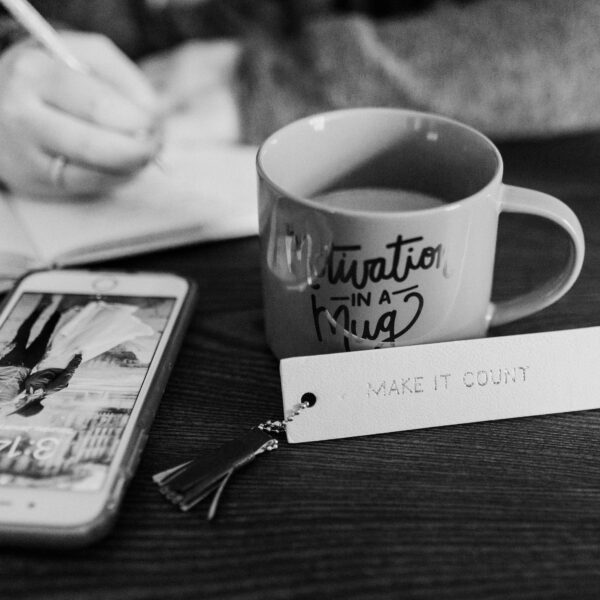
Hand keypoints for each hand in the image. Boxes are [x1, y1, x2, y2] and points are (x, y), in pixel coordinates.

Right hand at [0, 32, 161, 197]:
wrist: (0, 97)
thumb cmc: (55, 74)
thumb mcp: (85, 56)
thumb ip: (125, 78)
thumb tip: (155, 114)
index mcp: (36, 74)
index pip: (99, 105)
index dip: (139, 120)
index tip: (158, 122)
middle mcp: (23, 116)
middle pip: (94, 147)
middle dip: (138, 149)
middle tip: (156, 143)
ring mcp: (25, 154)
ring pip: (95, 174)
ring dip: (132, 167)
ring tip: (143, 152)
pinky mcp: (34, 180)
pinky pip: (90, 186)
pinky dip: (117, 177)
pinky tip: (123, 163)